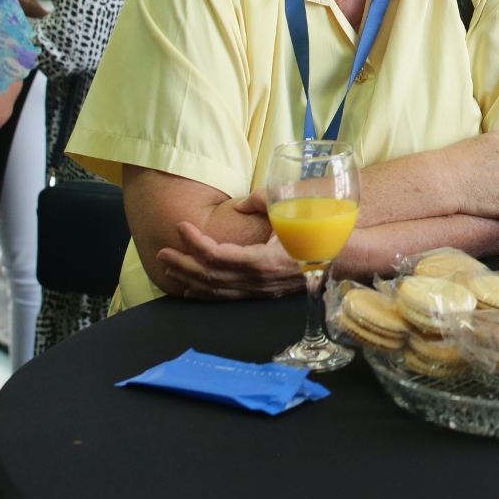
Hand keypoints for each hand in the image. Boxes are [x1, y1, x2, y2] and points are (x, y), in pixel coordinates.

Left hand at [153, 189, 303, 299]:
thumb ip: (262, 201)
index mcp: (261, 261)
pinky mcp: (259, 294)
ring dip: (188, 279)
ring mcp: (257, 290)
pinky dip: (203, 293)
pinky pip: (224, 297)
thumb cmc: (313, 232)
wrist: (336, 258)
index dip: (194, 241)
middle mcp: (256, 281)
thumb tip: (236, 206)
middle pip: (208, 276)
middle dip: (182, 263)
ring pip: (213, 290)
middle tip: (162, 251)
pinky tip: (189, 288)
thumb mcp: (290, 209)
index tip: (180, 227)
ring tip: (168, 267)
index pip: (216, 255)